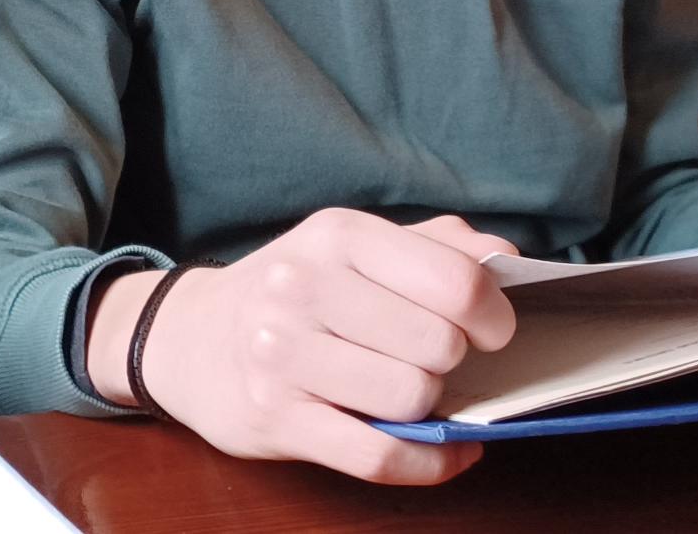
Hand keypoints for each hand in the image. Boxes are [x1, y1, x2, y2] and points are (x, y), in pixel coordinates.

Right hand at [105, 211, 518, 485]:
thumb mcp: (353, 245)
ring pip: (411, 399)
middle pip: (439, 346)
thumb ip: (435, 244)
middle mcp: (303, 287)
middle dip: (452, 362)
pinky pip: (379, 457)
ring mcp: (283, 356)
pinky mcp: (275, 419)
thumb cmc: (293, 290)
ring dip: (429, 405)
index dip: (493, 315)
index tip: (491, 329)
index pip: (455, 280)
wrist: (190, 338)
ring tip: (410, 390)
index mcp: (337, 235)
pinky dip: (429, 462)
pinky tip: (443, 448)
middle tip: (433, 359)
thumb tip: (507, 260)